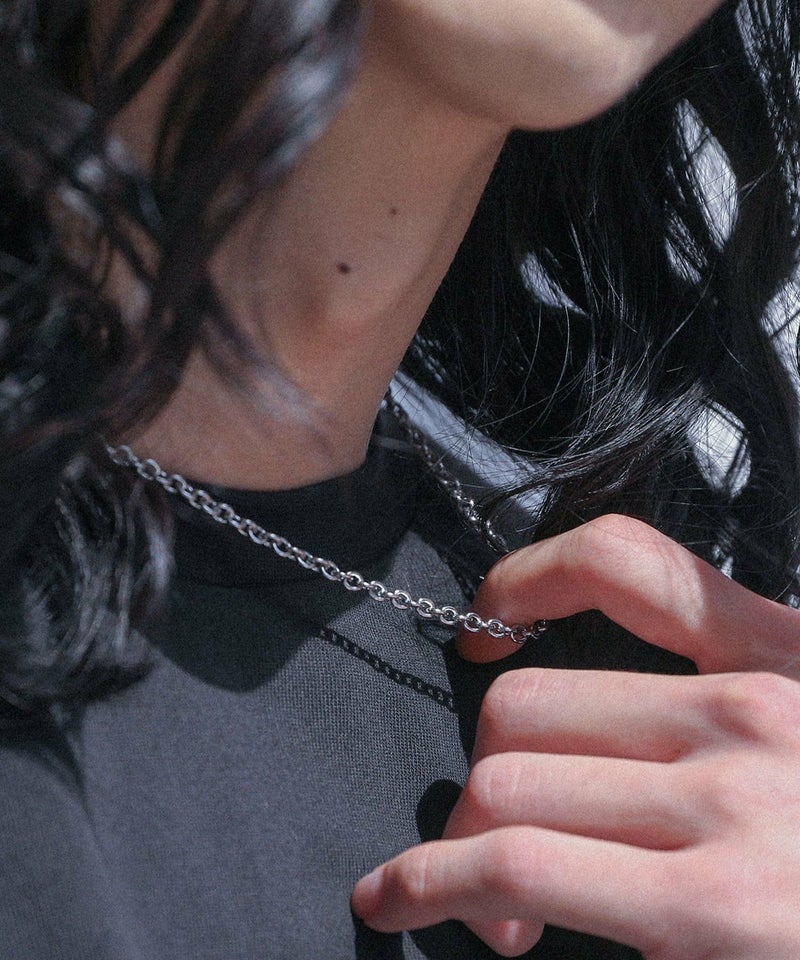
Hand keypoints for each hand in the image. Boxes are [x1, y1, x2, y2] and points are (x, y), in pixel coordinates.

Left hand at [352, 515, 799, 957]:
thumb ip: (730, 702)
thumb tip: (612, 720)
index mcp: (788, 660)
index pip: (627, 562)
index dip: (528, 580)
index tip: (487, 624)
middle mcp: (760, 716)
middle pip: (530, 700)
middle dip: (483, 768)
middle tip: (487, 829)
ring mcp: (738, 811)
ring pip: (504, 778)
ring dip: (458, 838)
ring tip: (471, 892)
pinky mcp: (713, 911)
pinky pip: (512, 867)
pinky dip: (439, 885)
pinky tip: (455, 918)